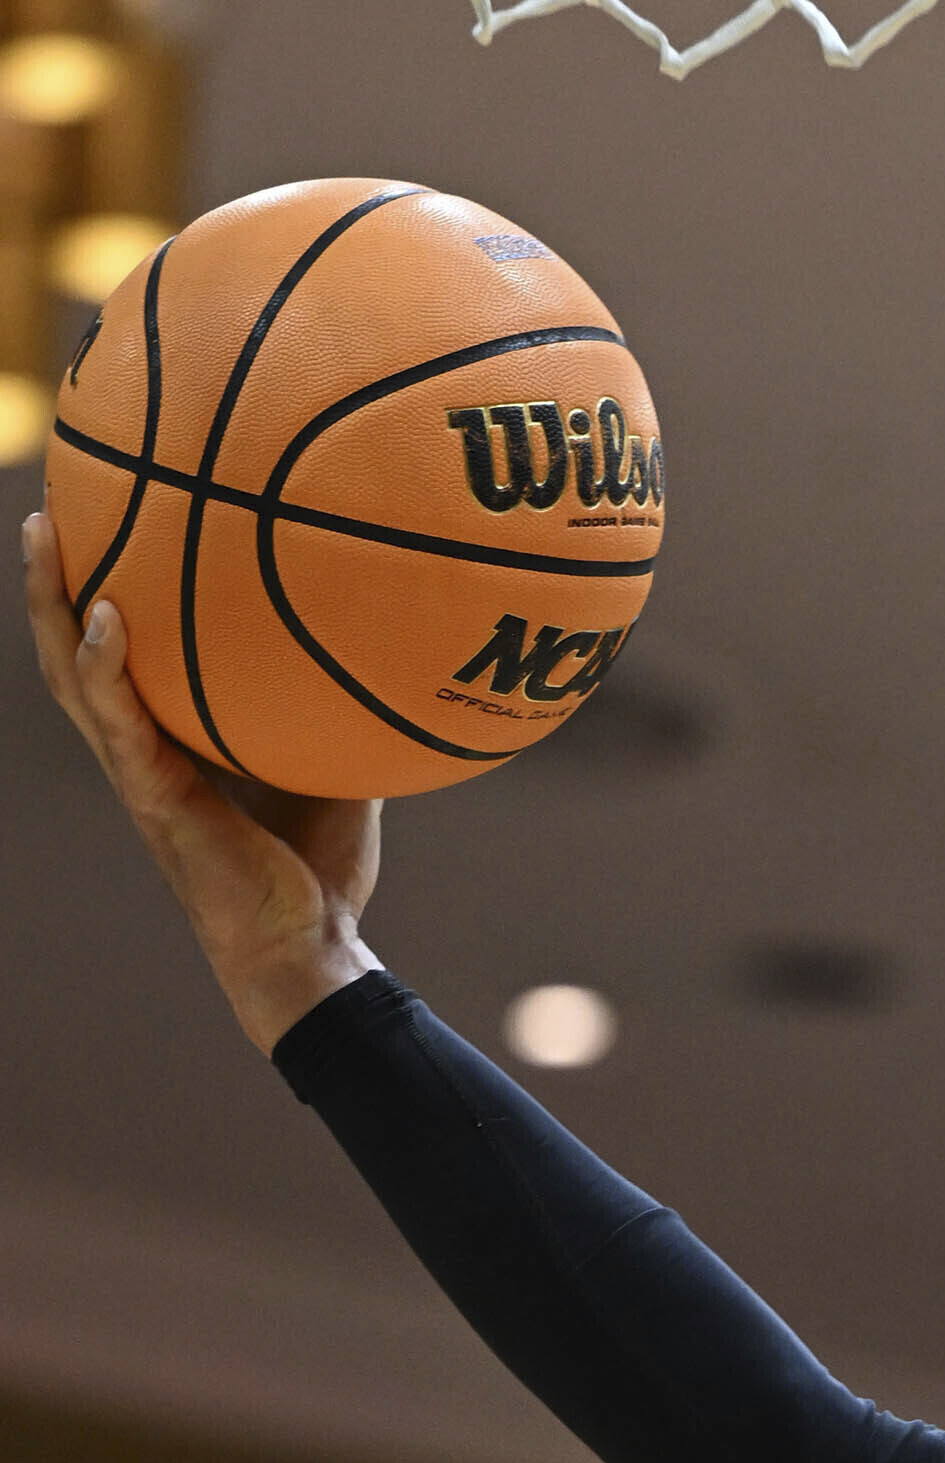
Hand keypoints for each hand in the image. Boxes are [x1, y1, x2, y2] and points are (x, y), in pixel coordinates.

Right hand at [25, 506, 382, 1053]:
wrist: (308, 954)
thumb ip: (338, 718)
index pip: (118, 662)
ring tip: (40, 531)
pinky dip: (103, 667)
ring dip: (47, 604)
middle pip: (71, 653)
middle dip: (48, 582)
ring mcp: (138, 776)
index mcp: (169, 748)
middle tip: (42, 509)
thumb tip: (386, 651)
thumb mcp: (336, 776)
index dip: (96, 601)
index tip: (96, 527)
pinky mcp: (153, 799)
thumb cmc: (319, 877)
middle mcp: (140, 754)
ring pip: (70, 676)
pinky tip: (104, 617)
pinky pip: (117, 721)